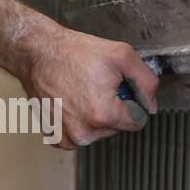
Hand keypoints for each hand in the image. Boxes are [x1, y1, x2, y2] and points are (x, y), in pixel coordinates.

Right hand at [18, 26, 159, 149]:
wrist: (38, 52)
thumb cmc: (74, 52)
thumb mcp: (122, 56)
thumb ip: (146, 82)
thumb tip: (151, 105)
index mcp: (104, 114)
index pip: (137, 121)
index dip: (132, 101)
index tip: (118, 88)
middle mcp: (84, 132)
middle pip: (117, 128)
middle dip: (113, 109)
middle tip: (97, 85)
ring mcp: (68, 137)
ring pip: (98, 133)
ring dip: (95, 116)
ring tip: (81, 91)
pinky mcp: (55, 137)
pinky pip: (79, 136)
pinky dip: (78, 122)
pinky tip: (71, 102)